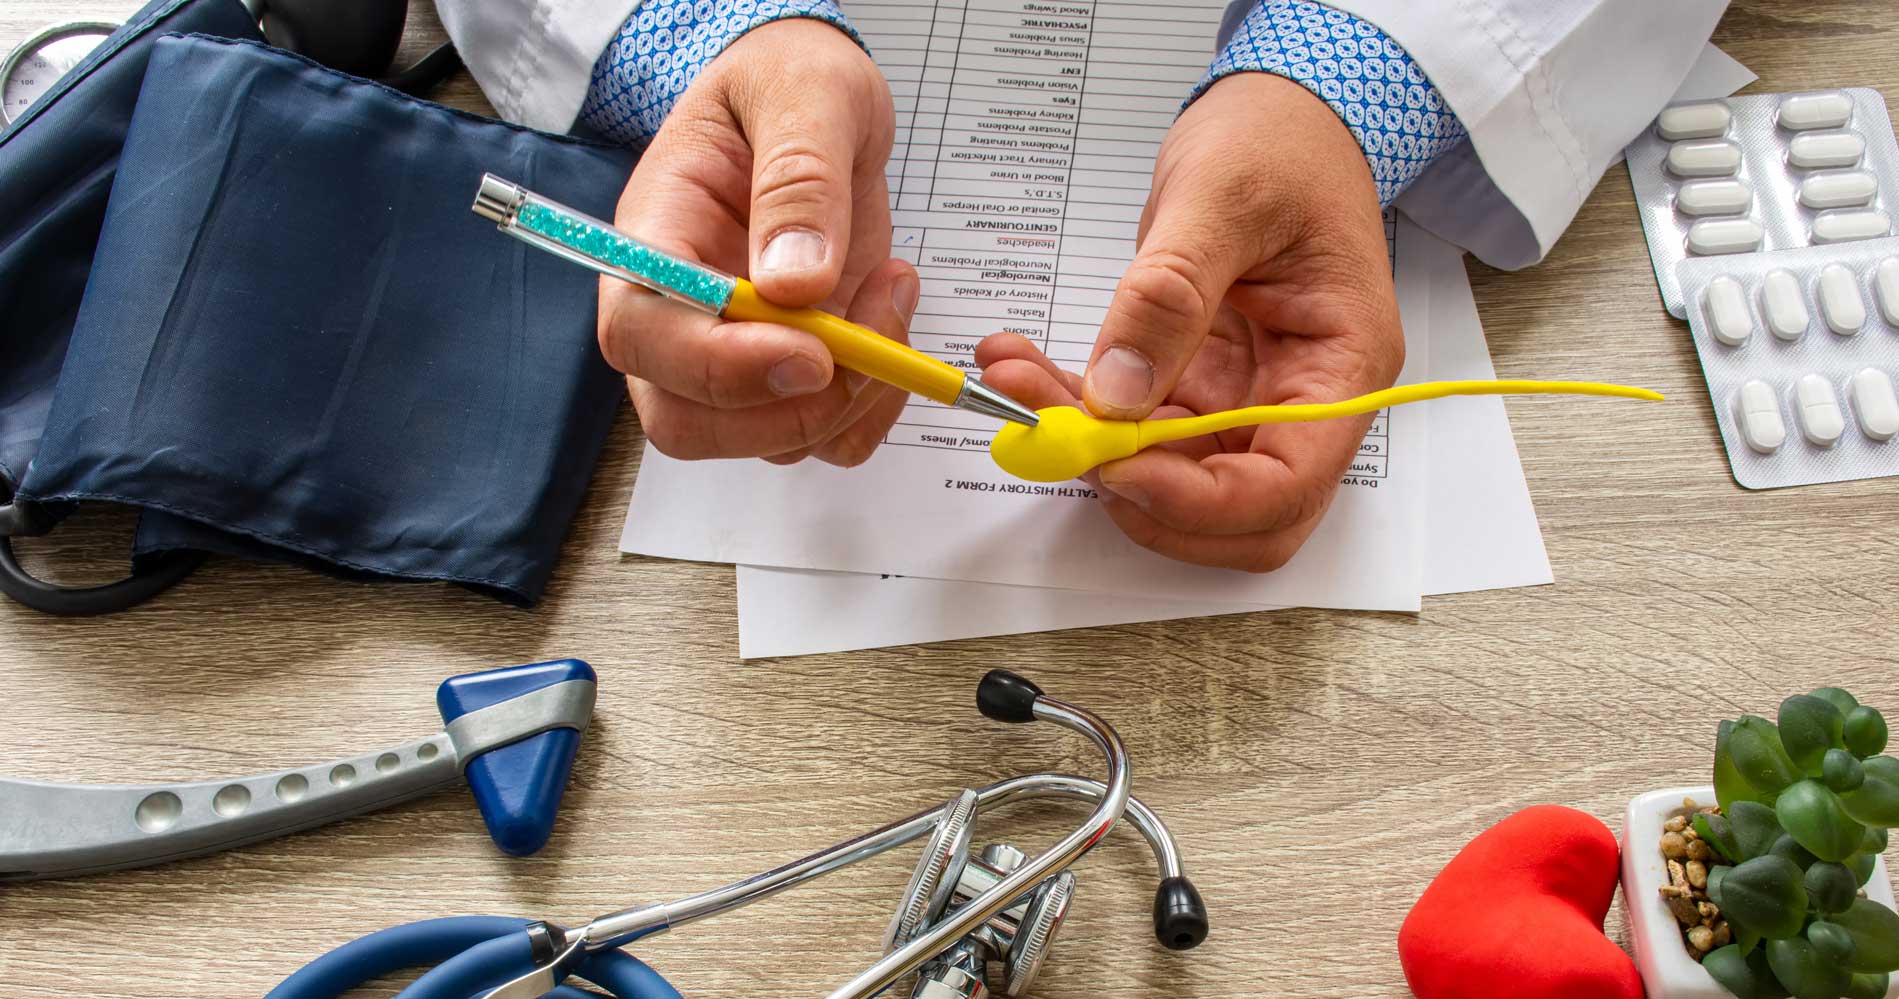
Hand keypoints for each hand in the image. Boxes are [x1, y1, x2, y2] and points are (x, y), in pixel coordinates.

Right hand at [599, 19, 918, 466]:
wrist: (813, 98)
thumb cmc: (788, 82)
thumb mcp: (805, 95)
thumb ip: (799, 179)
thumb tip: (796, 283)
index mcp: (654, 237)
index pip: (642, 336)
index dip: (719, 366)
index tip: (810, 351)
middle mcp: (680, 314)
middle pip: (686, 422)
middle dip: (788, 410)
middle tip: (868, 342)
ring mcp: (737, 352)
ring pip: (766, 441)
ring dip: (850, 399)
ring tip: (890, 290)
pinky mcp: (797, 369)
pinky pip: (826, 436)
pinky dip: (875, 406)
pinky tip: (893, 318)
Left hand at [979, 72, 1404, 570]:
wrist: (1279, 113)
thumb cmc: (1279, 143)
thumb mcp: (1222, 198)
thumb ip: (1169, 295)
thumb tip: (1118, 391)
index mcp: (1342, 365)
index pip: (1287, 484)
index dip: (1202, 501)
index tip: (1118, 469)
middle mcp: (1301, 399)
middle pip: (1233, 512)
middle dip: (1140, 491)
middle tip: (1059, 437)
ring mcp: (1247, 397)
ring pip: (1168, 474)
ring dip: (1088, 449)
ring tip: (1016, 381)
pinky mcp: (1197, 384)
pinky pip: (1135, 427)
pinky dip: (1076, 410)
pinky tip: (1023, 366)